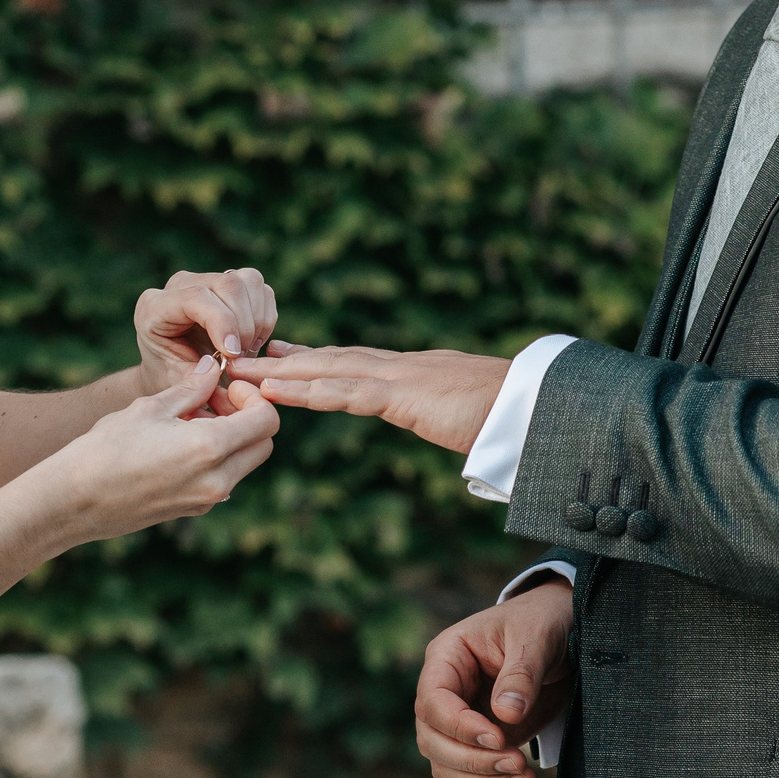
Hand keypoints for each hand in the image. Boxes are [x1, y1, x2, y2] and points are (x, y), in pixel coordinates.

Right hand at [33, 357, 279, 545]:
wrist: (73, 501)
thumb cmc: (106, 448)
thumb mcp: (149, 408)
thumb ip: (190, 389)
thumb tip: (213, 368)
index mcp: (209, 449)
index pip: (267, 421)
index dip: (254, 398)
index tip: (226, 387)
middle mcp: (217, 480)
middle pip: (263, 445)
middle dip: (249, 418)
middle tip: (215, 401)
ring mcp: (207, 500)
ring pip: (244, 463)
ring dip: (232, 438)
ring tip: (192, 420)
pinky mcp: (193, 510)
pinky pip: (223, 479)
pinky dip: (216, 458)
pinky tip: (180, 444)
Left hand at [134, 268, 278, 404]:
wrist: (173, 371)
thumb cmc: (172, 379)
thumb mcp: (178, 384)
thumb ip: (199, 376)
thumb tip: (229, 358)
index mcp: (154, 307)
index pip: (196, 297)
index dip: (222, 323)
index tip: (233, 354)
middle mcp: (179, 285)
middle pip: (228, 284)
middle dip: (244, 324)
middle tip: (240, 358)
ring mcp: (207, 279)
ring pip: (249, 281)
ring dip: (257, 321)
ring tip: (245, 350)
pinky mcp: (230, 284)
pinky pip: (261, 290)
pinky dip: (265, 318)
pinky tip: (250, 340)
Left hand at [225, 341, 510, 454]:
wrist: (538, 405)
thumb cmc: (513, 414)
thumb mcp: (470, 413)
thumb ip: (453, 415)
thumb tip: (457, 425)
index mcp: (413, 372)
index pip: (352, 362)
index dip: (313, 357)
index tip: (281, 352)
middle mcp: (399, 366)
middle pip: (328, 359)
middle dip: (282, 359)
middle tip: (241, 356)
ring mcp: (398, 377)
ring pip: (326, 371)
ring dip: (279, 373)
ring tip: (240, 372)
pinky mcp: (402, 396)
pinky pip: (343, 393)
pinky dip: (304, 391)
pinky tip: (274, 392)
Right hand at [416, 579, 573, 777]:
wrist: (564, 635)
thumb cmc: (542, 622)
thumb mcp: (535, 636)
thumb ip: (521, 674)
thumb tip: (506, 715)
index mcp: (447, 658)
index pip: (432, 702)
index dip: (459, 726)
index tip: (499, 737)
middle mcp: (446, 694)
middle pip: (432, 741)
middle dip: (472, 761)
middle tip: (516, 763)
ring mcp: (460, 723)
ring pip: (447, 768)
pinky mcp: (480, 746)